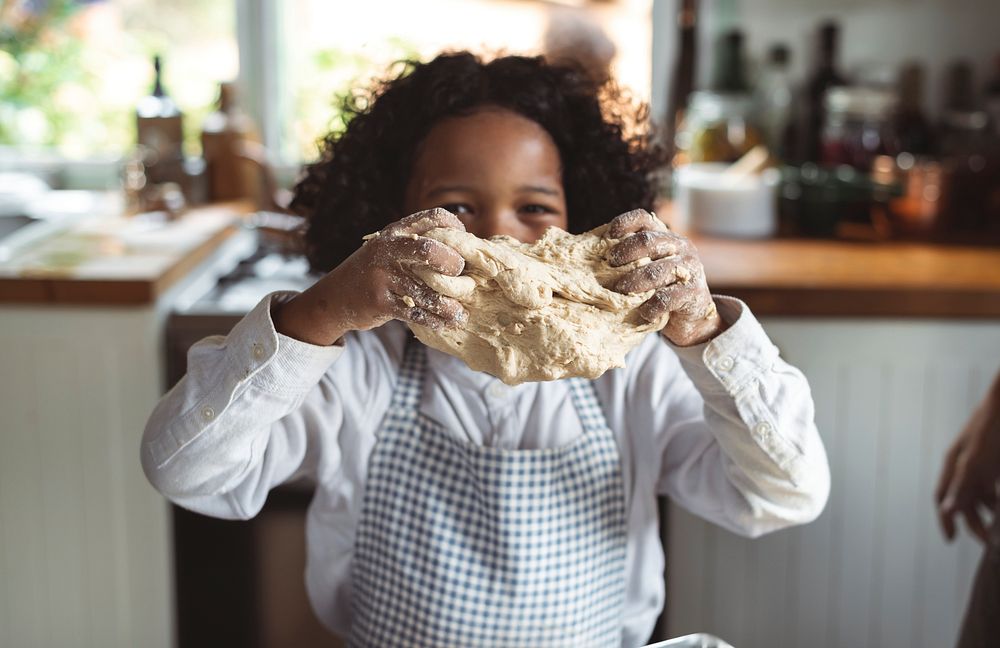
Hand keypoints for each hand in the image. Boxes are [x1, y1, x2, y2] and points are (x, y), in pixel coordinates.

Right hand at [274, 208, 468, 345]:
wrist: (335, 298)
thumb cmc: (376, 273)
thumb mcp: (390, 251)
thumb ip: (418, 247)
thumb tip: (464, 254)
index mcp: (396, 232)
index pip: (434, 218)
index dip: (456, 230)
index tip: (465, 248)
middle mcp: (388, 249)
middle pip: (429, 249)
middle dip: (452, 264)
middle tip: (463, 279)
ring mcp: (382, 275)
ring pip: (425, 290)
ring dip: (448, 305)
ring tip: (460, 313)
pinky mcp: (379, 301)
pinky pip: (414, 313)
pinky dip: (433, 320)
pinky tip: (444, 323)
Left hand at [604, 209, 722, 345]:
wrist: (693, 316)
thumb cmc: (661, 288)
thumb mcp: (649, 268)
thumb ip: (631, 259)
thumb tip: (591, 254)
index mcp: (666, 237)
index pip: (644, 219)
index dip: (624, 222)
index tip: (608, 235)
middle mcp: (680, 247)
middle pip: (649, 241)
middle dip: (625, 252)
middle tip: (609, 264)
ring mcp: (689, 268)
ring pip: (657, 270)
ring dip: (634, 281)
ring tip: (620, 290)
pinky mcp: (693, 292)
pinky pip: (667, 298)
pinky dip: (651, 306)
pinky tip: (643, 312)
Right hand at [935, 373, 999, 542]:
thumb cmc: (993, 425)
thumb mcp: (978, 456)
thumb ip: (962, 482)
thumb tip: (946, 510)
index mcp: (954, 463)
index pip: (943, 497)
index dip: (945, 519)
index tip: (950, 540)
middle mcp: (964, 465)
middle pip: (963, 500)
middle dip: (973, 523)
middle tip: (988, 543)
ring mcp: (982, 464)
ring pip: (981, 496)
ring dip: (989, 514)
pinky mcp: (996, 463)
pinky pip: (994, 488)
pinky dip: (998, 501)